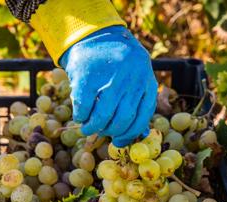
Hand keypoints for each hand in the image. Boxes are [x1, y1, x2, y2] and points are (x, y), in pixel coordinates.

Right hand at [59, 26, 157, 146]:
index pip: (142, 116)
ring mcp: (110, 75)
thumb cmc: (117, 64)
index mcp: (146, 80)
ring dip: (93, 127)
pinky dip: (81, 116)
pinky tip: (80, 116)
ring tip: (87, 128)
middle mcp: (131, 78)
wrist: (95, 35)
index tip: (119, 141)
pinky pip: (84, 106)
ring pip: (103, 116)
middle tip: (102, 132)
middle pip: (123, 119)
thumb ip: (138, 103)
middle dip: (110, 131)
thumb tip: (141, 134)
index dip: (130, 133)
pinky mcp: (87, 75)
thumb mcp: (135, 79)